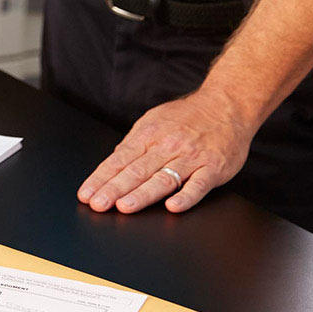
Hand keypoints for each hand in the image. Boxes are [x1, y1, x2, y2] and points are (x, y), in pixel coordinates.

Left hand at [76, 89, 256, 214]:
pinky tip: (172, 207)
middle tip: (97, 204)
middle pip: (136, 170)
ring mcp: (190, 157)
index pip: (120, 159)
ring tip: (124, 207)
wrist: (225, 105)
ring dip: (142, 194)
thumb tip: (115, 160)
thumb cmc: (188, 116)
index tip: (87, 193)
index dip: (102, 177)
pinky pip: (198, 184)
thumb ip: (136, 142)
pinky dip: (185, 196)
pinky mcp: (213, 167)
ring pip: (163, 178)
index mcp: (149, 134)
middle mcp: (167, 145)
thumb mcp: (155, 121)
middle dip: (114, 189)